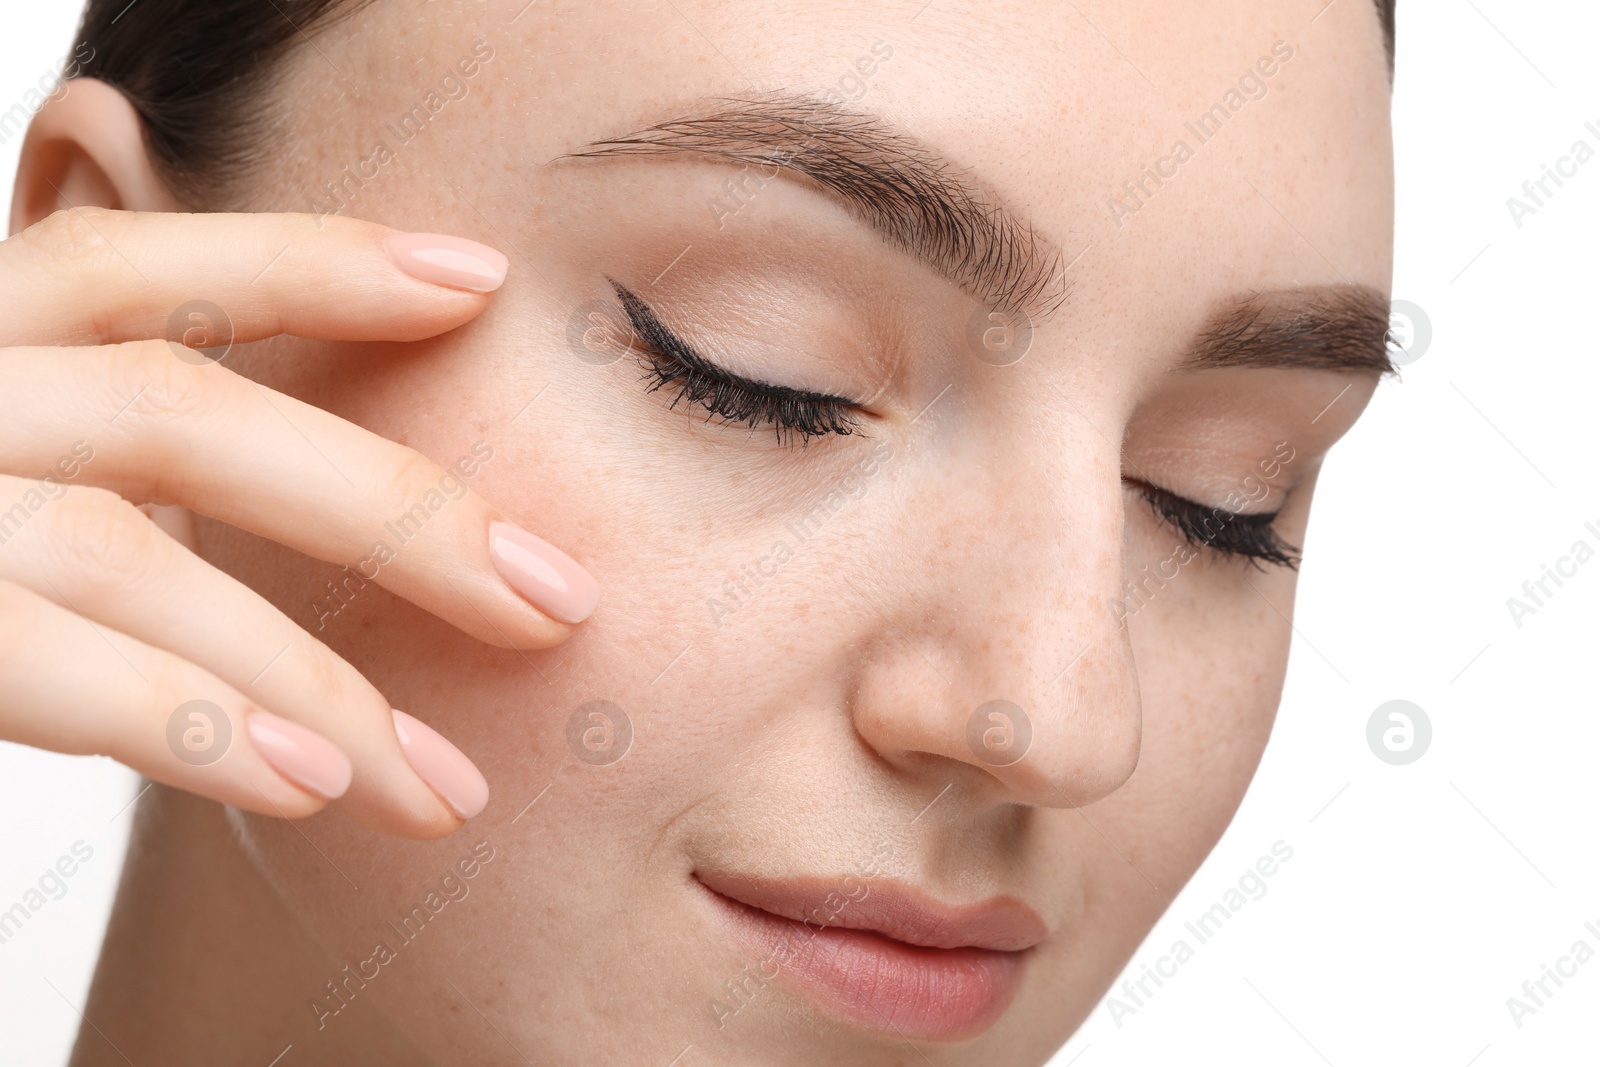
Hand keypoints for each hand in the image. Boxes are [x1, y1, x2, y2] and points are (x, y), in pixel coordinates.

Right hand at [0, 208, 596, 837]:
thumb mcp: (2, 452)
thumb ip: (104, 455)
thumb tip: (296, 544)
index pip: (163, 265)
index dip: (320, 259)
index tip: (476, 279)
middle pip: (191, 413)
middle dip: (391, 510)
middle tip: (556, 599)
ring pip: (135, 551)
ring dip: (311, 670)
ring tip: (443, 784)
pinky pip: (38, 661)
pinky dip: (185, 722)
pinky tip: (311, 782)